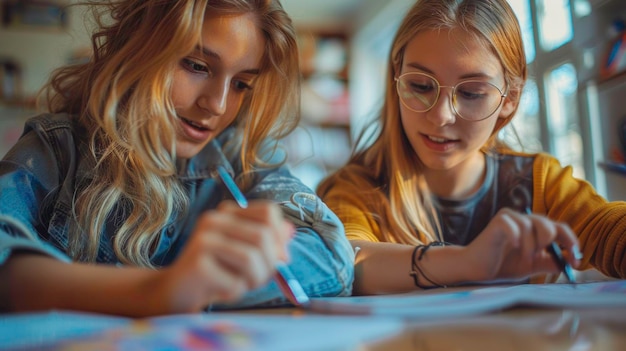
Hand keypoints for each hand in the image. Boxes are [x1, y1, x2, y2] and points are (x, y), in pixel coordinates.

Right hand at [157, 200, 293, 312]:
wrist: (176, 292)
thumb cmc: (217, 274)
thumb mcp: (247, 255)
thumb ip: (270, 242)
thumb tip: (291, 230)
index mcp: (228, 212)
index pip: (269, 212)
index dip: (279, 238)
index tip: (278, 258)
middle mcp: (214, 220)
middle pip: (263, 237)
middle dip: (269, 265)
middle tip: (258, 280)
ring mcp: (203, 239)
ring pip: (251, 259)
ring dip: (254, 280)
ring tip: (242, 286)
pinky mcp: (197, 262)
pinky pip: (235, 281)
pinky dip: (236, 292)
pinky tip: (221, 291)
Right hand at [464, 208, 580, 281]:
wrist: (477, 269)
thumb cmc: (502, 265)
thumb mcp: (532, 266)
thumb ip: (550, 262)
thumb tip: (572, 261)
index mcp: (535, 230)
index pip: (560, 228)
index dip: (571, 242)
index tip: (576, 259)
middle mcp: (524, 220)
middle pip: (548, 223)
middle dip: (549, 242)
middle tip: (539, 256)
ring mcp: (510, 219)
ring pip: (531, 225)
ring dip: (530, 245)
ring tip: (523, 257)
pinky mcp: (497, 222)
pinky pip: (512, 225)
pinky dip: (516, 237)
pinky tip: (513, 246)